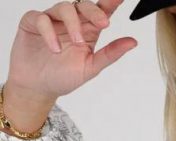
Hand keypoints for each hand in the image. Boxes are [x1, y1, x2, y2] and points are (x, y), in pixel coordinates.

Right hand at [6, 0, 137, 101]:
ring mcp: (52, 20)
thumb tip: (133, 42)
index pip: (101, 12)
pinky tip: (55, 48)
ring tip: (77, 42)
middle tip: (103, 24)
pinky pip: (41, 18)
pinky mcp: (32, 22)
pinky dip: (49, 32)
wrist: (39, 87)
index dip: (110, 3)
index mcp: (88, 31)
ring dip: (73, 24)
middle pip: (84, 5)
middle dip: (94, 11)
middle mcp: (71, 22)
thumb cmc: (64, 76)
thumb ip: (111, 54)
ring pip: (64, 8)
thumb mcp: (91, 67)